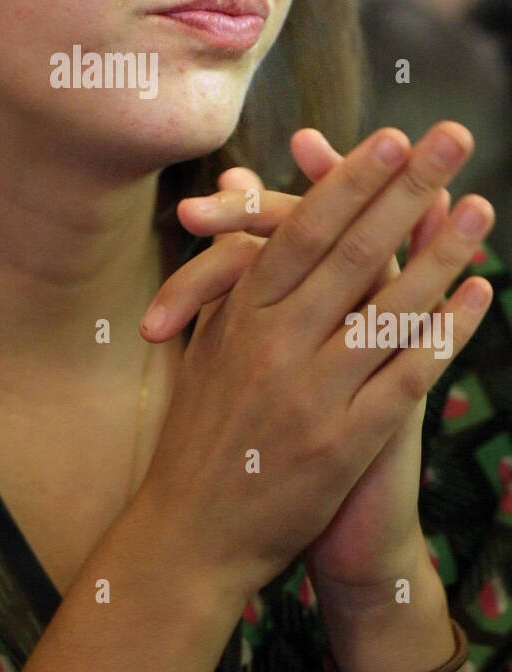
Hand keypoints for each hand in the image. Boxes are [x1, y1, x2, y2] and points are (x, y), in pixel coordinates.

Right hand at [140, 124, 491, 603]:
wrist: (191, 534)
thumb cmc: (199, 430)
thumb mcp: (205, 339)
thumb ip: (232, 263)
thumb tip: (240, 186)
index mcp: (238, 316)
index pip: (302, 231)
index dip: (351, 181)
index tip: (392, 137)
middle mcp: (273, 346)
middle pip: (352, 253)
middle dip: (405, 190)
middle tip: (449, 139)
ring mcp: (311, 395)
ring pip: (388, 309)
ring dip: (442, 253)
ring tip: (480, 207)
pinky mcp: (343, 443)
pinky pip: (406, 377)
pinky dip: (445, 333)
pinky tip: (475, 295)